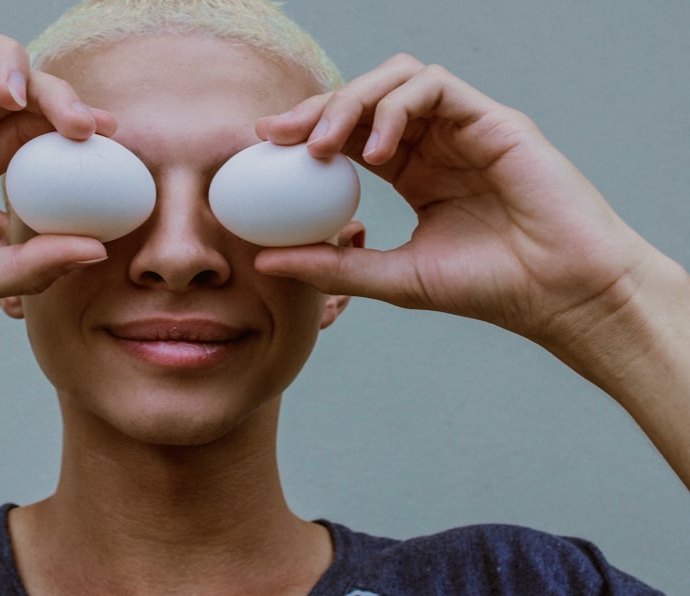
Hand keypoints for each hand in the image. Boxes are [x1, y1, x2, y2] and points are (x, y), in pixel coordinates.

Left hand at [253, 54, 662, 352]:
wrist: (557, 294)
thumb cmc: (486, 287)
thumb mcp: (391, 278)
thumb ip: (332, 264)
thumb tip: (265, 259)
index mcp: (412, 171)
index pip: (349, 134)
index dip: (305, 131)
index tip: (262, 145)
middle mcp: (435, 142)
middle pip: (366, 97)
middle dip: (316, 109)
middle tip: (277, 136)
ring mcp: (464, 127)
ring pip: (397, 78)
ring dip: (351, 103)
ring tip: (324, 148)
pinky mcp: (493, 119)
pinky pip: (434, 86)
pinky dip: (397, 107)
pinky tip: (378, 150)